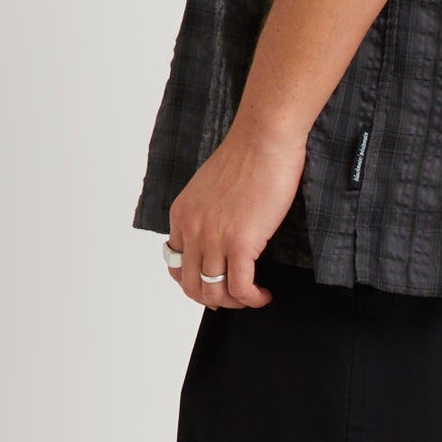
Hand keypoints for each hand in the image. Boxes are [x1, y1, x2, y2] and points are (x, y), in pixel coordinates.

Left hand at [166, 115, 306, 309]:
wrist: (264, 139)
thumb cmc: (247, 156)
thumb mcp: (210, 187)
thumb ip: (207, 213)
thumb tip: (220, 234)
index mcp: (182, 215)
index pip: (176, 266)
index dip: (195, 283)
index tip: (215, 285)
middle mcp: (193, 229)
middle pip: (192, 286)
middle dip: (214, 299)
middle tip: (235, 298)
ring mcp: (214, 238)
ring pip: (216, 292)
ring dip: (235, 303)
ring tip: (252, 297)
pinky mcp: (240, 242)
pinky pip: (241, 288)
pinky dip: (252, 299)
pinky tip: (263, 294)